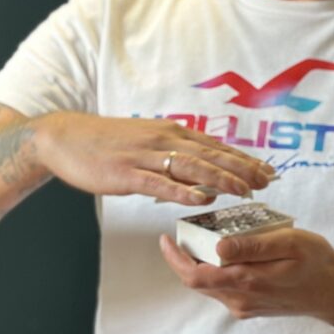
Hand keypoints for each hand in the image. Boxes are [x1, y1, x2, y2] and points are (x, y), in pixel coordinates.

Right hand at [36, 112, 275, 205]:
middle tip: (268, 181)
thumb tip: (202, 179)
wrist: (65, 138)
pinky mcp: (127, 174)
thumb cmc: (106, 143)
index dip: (244, 160)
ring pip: (192, 168)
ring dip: (222, 179)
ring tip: (246, 191)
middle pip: (211, 155)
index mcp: (171, 133)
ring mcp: (146, 156)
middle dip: (243, 169)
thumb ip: (174, 159)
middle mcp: (164, 141)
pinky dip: (183, 191)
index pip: (215, 147)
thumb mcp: (146, 144)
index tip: (268, 170)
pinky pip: (161, 183)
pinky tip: (203, 199)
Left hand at [157, 228, 333, 322]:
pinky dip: (216, 271)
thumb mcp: (291, 244)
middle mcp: (240, 299)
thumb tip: (218, 245)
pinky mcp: (249, 307)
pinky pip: (223, 289)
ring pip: (209, 284)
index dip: (175, 258)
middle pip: (196, 281)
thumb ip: (255, 245)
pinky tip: (227, 253)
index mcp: (247, 282)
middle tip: (184, 232)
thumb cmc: (318, 263)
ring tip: (205, 238)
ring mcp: (244, 306)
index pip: (195, 275)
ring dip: (201, 263)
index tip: (166, 237)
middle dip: (184, 258)